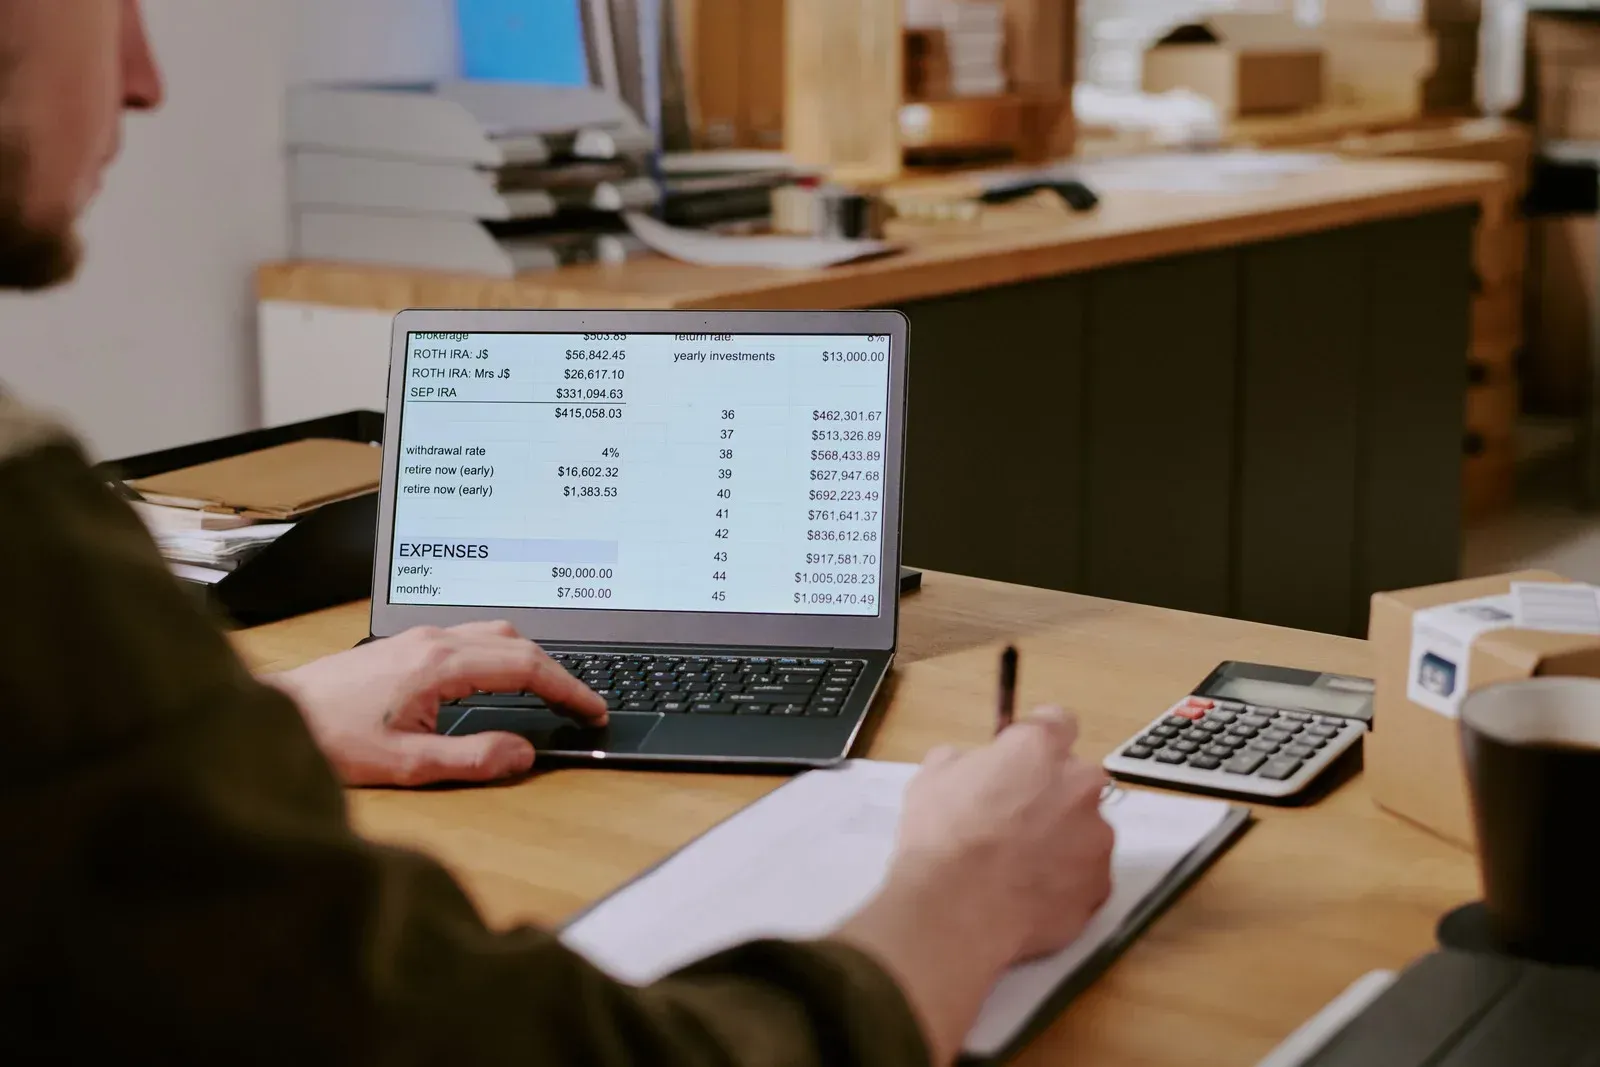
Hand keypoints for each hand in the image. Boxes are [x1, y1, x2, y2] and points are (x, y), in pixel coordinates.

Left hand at [265, 622, 606, 787]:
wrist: (273, 714)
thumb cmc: (329, 738)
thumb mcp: (407, 764)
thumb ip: (472, 759)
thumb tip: (523, 755)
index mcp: (441, 664)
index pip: (526, 666)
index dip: (567, 688)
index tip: (592, 710)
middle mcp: (433, 640)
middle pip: (518, 641)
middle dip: (557, 672)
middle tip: (581, 705)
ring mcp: (418, 637)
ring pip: (495, 632)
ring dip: (529, 659)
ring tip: (549, 693)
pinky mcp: (405, 644)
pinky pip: (472, 637)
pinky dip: (503, 655)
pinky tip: (500, 679)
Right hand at [837, 709, 1112, 1064]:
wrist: (955, 913)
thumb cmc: (940, 839)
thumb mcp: (930, 780)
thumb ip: (963, 761)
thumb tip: (970, 765)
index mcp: (1038, 748)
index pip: (1057, 722)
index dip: (1038, 739)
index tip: (1023, 757)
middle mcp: (1079, 785)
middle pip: (1077, 778)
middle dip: (1053, 793)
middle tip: (1016, 820)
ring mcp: (1097, 837)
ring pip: (1086, 829)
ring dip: (1063, 839)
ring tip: (1021, 867)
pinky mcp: (1100, 885)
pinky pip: (1087, 875)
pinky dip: (1067, 881)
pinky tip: (1032, 895)